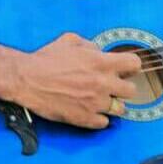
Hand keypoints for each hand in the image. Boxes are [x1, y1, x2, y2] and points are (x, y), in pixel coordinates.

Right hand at [16, 32, 140, 128]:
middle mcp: (103, 83)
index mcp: (101, 62)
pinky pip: (104, 123)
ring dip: (112, 104)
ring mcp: (95, 103)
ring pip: (120, 110)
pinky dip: (99, 117)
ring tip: (100, 100)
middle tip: (112, 85)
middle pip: (131, 90)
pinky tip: (89, 109)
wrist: (28, 79)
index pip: (134, 64)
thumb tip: (99, 52)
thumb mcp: (70, 40)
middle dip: (123, 86)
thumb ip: (91, 45)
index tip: (124, 68)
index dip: (130, 65)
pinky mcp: (86, 119)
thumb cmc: (47, 58)